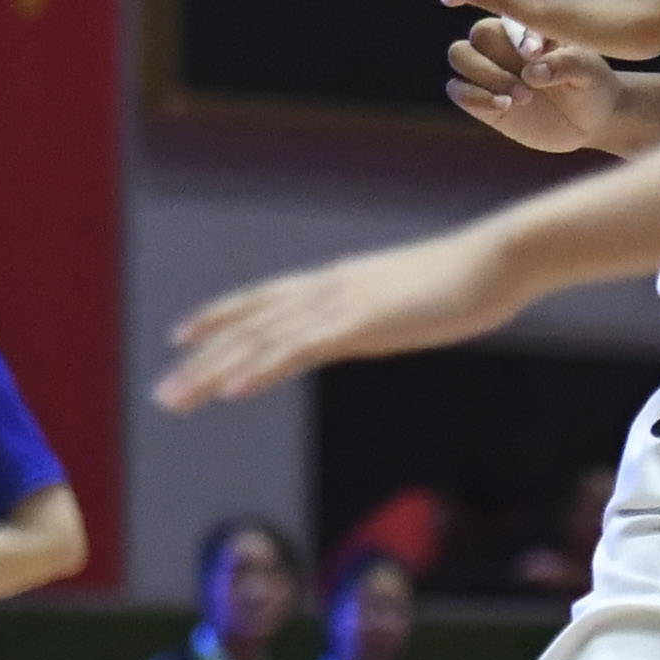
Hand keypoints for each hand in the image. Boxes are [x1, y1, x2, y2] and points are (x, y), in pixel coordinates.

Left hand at [156, 230, 512, 410]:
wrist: (496, 260)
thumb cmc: (460, 283)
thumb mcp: (402, 303)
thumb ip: (370, 317)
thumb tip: (356, 329)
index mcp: (335, 285)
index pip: (261, 301)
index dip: (218, 318)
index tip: (180, 338)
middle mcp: (326, 291)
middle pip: (250, 328)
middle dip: (202, 363)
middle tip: (162, 396)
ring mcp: (341, 304)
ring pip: (264, 341)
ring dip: (216, 372)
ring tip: (179, 399)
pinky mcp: (363, 322)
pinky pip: (302, 349)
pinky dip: (263, 368)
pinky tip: (234, 390)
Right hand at [445, 20, 659, 157]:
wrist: (592, 119)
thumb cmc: (593, 84)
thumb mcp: (590, 72)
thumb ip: (566, 64)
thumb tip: (532, 71)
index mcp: (529, 23)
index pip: (503, 9)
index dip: (514, 31)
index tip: (538, 52)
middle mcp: (504, 43)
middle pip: (477, 32)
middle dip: (499, 54)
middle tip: (530, 81)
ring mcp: (490, 70)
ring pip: (460, 55)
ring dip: (486, 75)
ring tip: (523, 96)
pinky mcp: (481, 100)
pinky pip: (457, 89)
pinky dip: (475, 96)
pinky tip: (505, 105)